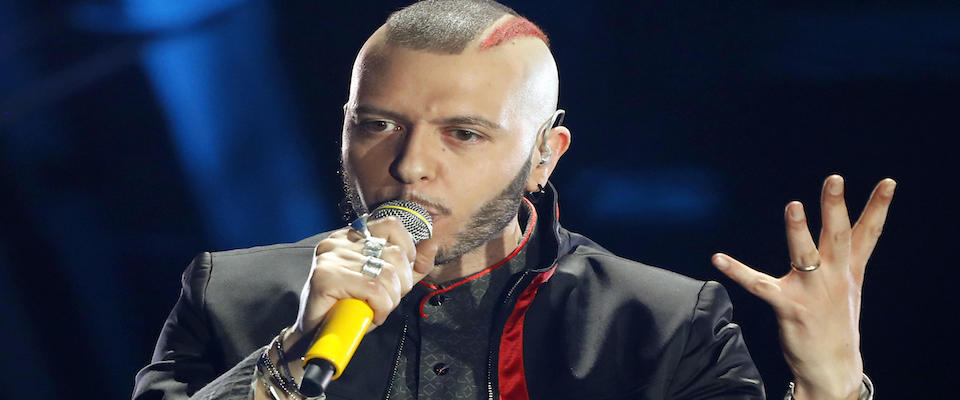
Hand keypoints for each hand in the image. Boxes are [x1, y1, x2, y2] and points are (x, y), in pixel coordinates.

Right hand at [278, 216, 437, 377]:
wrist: (318, 335)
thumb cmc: (351, 307)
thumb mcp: (388, 284)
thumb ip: (411, 266)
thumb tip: (432, 244)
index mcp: (353, 235)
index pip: (392, 224)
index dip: (407, 250)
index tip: (401, 275)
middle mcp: (339, 239)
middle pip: (394, 253)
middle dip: (400, 285)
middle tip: (385, 301)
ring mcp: (330, 255)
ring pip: (387, 274)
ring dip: (390, 300)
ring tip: (376, 309)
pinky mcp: (325, 276)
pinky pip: (373, 289)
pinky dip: (380, 307)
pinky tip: (370, 314)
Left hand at [711, 175, 894, 399]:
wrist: (832, 366)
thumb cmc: (837, 320)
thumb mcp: (851, 285)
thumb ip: (851, 255)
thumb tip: (858, 228)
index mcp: (850, 269)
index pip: (868, 232)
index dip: (879, 206)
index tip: (888, 181)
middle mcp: (835, 276)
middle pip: (838, 235)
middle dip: (835, 207)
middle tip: (834, 179)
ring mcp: (812, 291)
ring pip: (804, 254)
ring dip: (798, 230)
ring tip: (793, 206)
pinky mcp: (788, 306)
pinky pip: (758, 284)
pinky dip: (736, 270)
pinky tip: (717, 258)